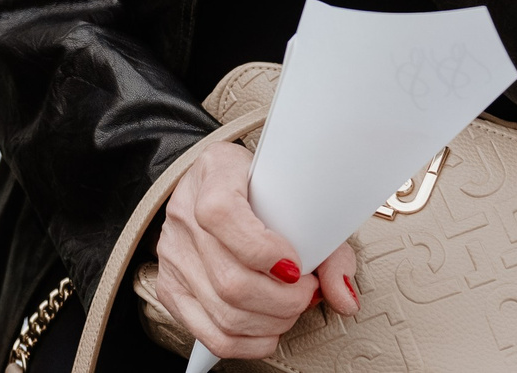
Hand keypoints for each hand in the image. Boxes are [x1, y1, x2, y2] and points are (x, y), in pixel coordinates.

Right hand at [156, 142, 357, 359]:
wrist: (214, 185)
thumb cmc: (259, 188)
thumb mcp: (295, 193)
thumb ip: (325, 240)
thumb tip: (344, 294)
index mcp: (215, 174)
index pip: (222, 214)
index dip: (263, 249)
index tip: (296, 263)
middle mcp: (185, 215)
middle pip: (230, 280)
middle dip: (284, 300)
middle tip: (306, 291)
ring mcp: (173, 255)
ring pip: (225, 313)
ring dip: (272, 322)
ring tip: (291, 307)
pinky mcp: (172, 288)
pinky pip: (211, 334)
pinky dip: (250, 342)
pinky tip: (268, 327)